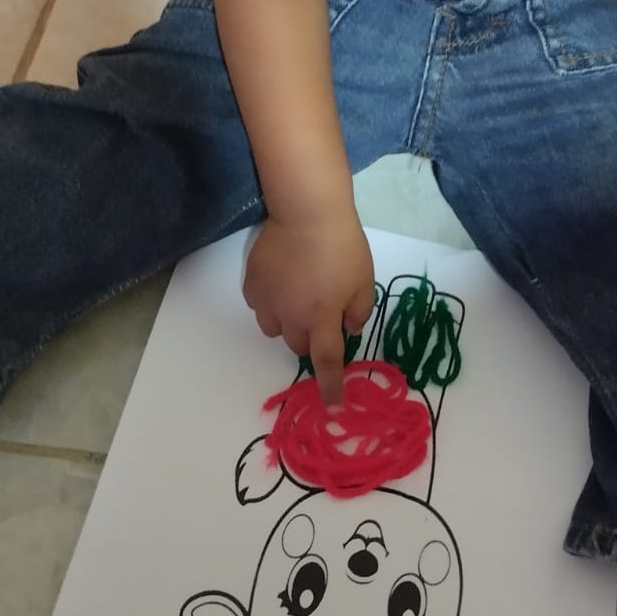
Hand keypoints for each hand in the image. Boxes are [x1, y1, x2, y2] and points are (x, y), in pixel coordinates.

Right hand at [242, 211, 374, 407]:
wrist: (306, 213)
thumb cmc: (342, 246)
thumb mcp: (364, 279)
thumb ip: (358, 311)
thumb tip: (348, 329)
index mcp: (321, 318)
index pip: (326, 361)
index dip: (330, 384)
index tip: (332, 403)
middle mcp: (291, 316)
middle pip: (299, 345)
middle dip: (311, 338)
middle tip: (322, 313)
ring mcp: (267, 300)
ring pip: (275, 329)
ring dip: (289, 322)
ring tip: (299, 296)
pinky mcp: (252, 284)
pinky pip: (260, 306)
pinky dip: (271, 302)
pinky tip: (282, 280)